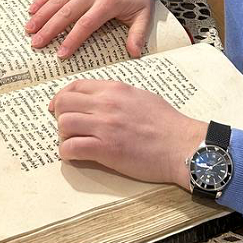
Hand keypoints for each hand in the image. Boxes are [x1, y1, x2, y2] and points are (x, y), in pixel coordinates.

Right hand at [26, 0, 157, 59]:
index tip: (61, 54)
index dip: (72, 39)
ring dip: (42, 15)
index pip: (86, 23)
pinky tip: (31, 10)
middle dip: (50, 29)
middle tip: (36, 44)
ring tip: (29, 30)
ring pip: (58, 0)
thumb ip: (138, 34)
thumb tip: (134, 54)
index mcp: (109, 2)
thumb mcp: (144, 14)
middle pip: (67, 12)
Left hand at [49, 80, 206, 188]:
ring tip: (75, 142)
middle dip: (60, 116)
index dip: (62, 97)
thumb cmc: (167, 124)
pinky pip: (70, 148)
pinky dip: (67, 153)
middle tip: (68, 128)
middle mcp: (106, 104)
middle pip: (64, 103)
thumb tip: (101, 100)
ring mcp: (105, 126)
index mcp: (115, 89)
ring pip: (63, 124)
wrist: (183, 146)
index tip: (59, 108)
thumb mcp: (142, 97)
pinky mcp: (105, 149)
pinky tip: (76, 156)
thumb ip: (118, 96)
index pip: (75, 86)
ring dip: (64, 135)